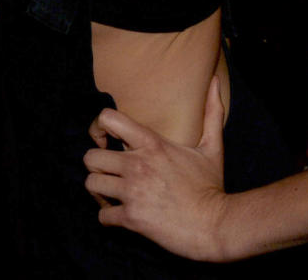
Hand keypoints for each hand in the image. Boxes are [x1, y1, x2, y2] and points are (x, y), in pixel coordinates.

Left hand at [83, 77, 230, 261]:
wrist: (217, 226)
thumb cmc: (211, 186)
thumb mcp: (211, 147)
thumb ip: (211, 113)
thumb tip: (215, 82)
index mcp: (151, 144)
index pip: (107, 119)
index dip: (99, 127)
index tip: (105, 140)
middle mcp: (137, 164)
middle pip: (90, 157)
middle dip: (97, 164)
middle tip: (108, 171)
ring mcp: (133, 192)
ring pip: (91, 184)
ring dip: (99, 190)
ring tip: (111, 193)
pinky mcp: (132, 218)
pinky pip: (103, 216)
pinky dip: (108, 217)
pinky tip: (119, 215)